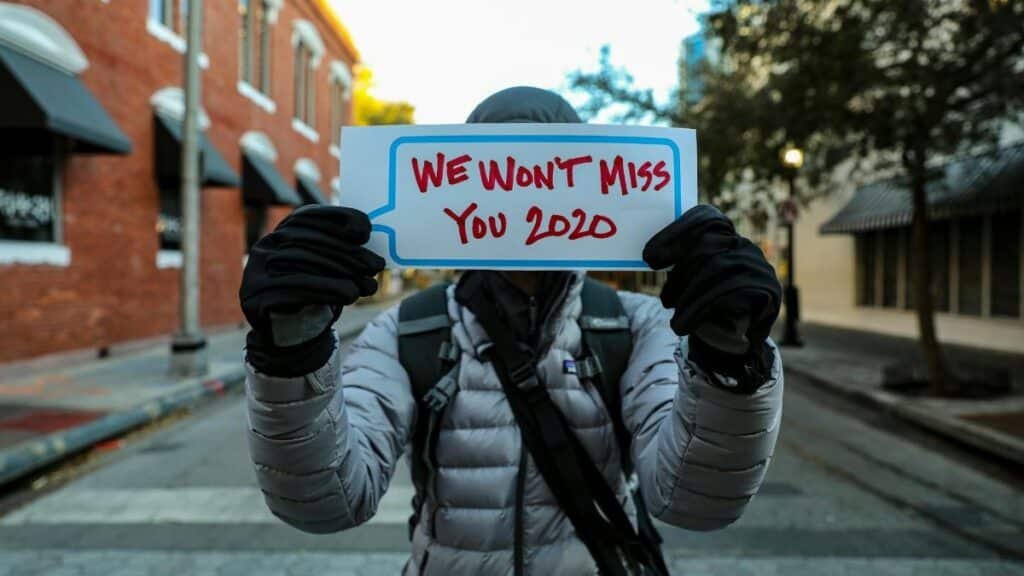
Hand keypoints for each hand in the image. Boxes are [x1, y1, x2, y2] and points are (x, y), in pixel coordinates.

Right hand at [240, 205, 384, 375]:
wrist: (290, 335)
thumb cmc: (315, 295)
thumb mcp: (330, 269)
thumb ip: (343, 250)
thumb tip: (369, 236)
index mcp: (282, 232)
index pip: (309, 216)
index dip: (337, 219)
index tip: (365, 231)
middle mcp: (265, 246)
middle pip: (308, 242)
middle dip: (348, 253)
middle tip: (377, 266)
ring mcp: (255, 271)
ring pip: (301, 263)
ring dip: (341, 272)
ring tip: (369, 286)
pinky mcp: (254, 296)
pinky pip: (294, 289)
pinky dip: (326, 290)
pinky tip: (349, 295)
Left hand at [643, 205, 780, 389]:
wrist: (740, 340)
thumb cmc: (710, 307)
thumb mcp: (692, 282)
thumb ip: (681, 264)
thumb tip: (651, 256)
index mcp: (728, 238)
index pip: (707, 219)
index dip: (677, 232)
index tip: (649, 258)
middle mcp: (746, 247)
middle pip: (707, 245)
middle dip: (680, 274)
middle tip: (665, 301)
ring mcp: (759, 266)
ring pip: (716, 267)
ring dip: (689, 297)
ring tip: (675, 321)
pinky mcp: (768, 289)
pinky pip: (730, 290)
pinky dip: (701, 308)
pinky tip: (686, 324)